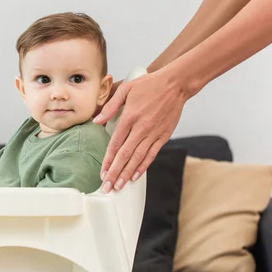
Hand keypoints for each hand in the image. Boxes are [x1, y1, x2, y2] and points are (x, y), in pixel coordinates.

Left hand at [93, 70, 188, 191]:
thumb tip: (97, 121)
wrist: (175, 84)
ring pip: (138, 158)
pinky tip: (136, 176)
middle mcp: (141, 128)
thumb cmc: (149, 85)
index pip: (115, 144)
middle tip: (107, 187)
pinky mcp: (164, 136)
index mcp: (130, 117)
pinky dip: (143, 166)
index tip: (102, 173)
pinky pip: (152, 154)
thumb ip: (110, 106)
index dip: (108, 160)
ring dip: (128, 173)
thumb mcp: (125, 89)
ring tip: (119, 186)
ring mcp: (153, 133)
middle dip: (115, 173)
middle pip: (125, 155)